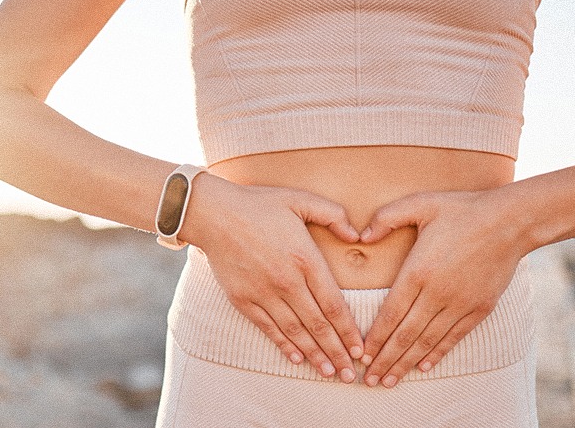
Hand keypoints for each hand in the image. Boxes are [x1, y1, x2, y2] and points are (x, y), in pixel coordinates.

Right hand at [178, 173, 363, 382]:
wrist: (214, 214)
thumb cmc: (259, 205)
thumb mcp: (301, 199)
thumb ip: (333, 214)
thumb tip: (357, 235)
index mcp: (305, 259)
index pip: (334, 305)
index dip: (349, 331)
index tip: (361, 350)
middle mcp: (287, 281)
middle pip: (318, 325)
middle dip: (337, 352)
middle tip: (351, 375)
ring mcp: (264, 293)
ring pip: (295, 332)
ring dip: (314, 356)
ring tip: (329, 373)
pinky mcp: (244, 300)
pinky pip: (269, 328)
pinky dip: (284, 345)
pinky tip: (297, 359)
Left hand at [357, 189, 529, 387]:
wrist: (510, 221)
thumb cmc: (462, 209)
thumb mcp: (420, 203)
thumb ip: (386, 217)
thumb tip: (361, 236)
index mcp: (418, 271)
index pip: (390, 313)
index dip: (375, 338)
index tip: (362, 355)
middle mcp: (437, 293)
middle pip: (405, 335)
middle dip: (385, 360)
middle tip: (370, 381)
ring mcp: (459, 303)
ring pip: (427, 341)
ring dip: (406, 363)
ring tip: (390, 381)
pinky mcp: (479, 308)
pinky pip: (453, 337)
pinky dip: (437, 354)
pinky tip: (423, 366)